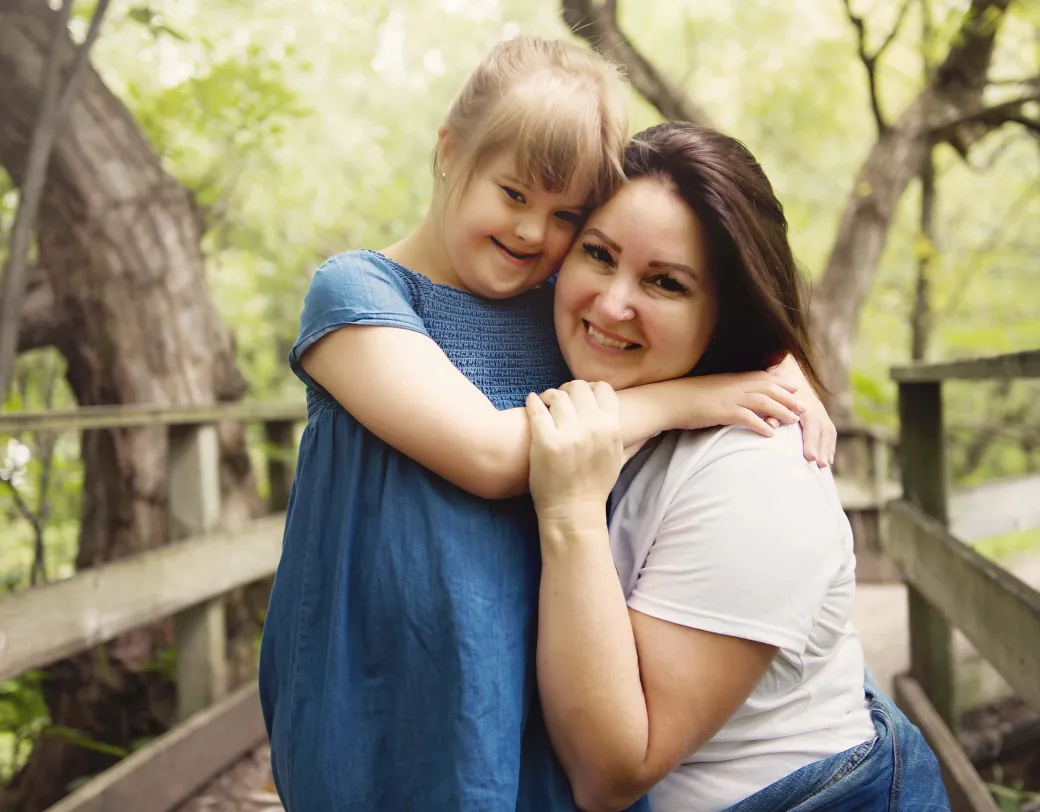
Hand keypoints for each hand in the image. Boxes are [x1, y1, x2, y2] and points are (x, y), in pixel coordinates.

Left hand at [526, 380, 623, 520]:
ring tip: (546, 403)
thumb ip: (626, 436)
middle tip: (561, 399)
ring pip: (558, 396)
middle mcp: (591, 427)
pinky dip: (533, 401)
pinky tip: (533, 402)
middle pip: (578, 387)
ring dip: (550, 395)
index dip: (591, 387)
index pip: (603, 388)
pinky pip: (537, 409)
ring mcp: (568, 433)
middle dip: (568, 389)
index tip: (581, 396)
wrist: (573, 510)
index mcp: (611, 428)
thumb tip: (647, 425)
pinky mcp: (545, 441)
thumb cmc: (595, 485)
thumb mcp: (618, 458)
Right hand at [680, 372, 804, 436]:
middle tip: (804, 408)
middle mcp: (734, 386)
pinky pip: (747, 418)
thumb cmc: (687, 397)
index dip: (781, 383)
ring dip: (782, 411)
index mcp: (732, 379)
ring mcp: (729, 398)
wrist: (669, 400)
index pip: (763, 378)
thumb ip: (727, 391)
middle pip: (769, 389)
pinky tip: (771, 434)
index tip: (795, 388)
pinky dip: (761, 425)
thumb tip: (738, 398)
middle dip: (789, 398)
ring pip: (763, 402)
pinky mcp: (723, 412)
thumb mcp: (711, 389)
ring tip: (795, 421)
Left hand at [767, 357, 835, 465]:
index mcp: (804, 405)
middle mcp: (816, 408)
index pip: (811, 425)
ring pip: (829, 432)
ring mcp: (822, 412)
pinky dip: (830, 446)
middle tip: (819, 465)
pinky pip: (830, 433)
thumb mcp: (771, 399)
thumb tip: (771, 425)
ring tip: (825, 465)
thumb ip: (772, 412)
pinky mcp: (823, 416)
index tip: (810, 457)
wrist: (788, 373)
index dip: (811, 442)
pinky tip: (828, 459)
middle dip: (822, 449)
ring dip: (828, 449)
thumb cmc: (776, 390)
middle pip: (822, 431)